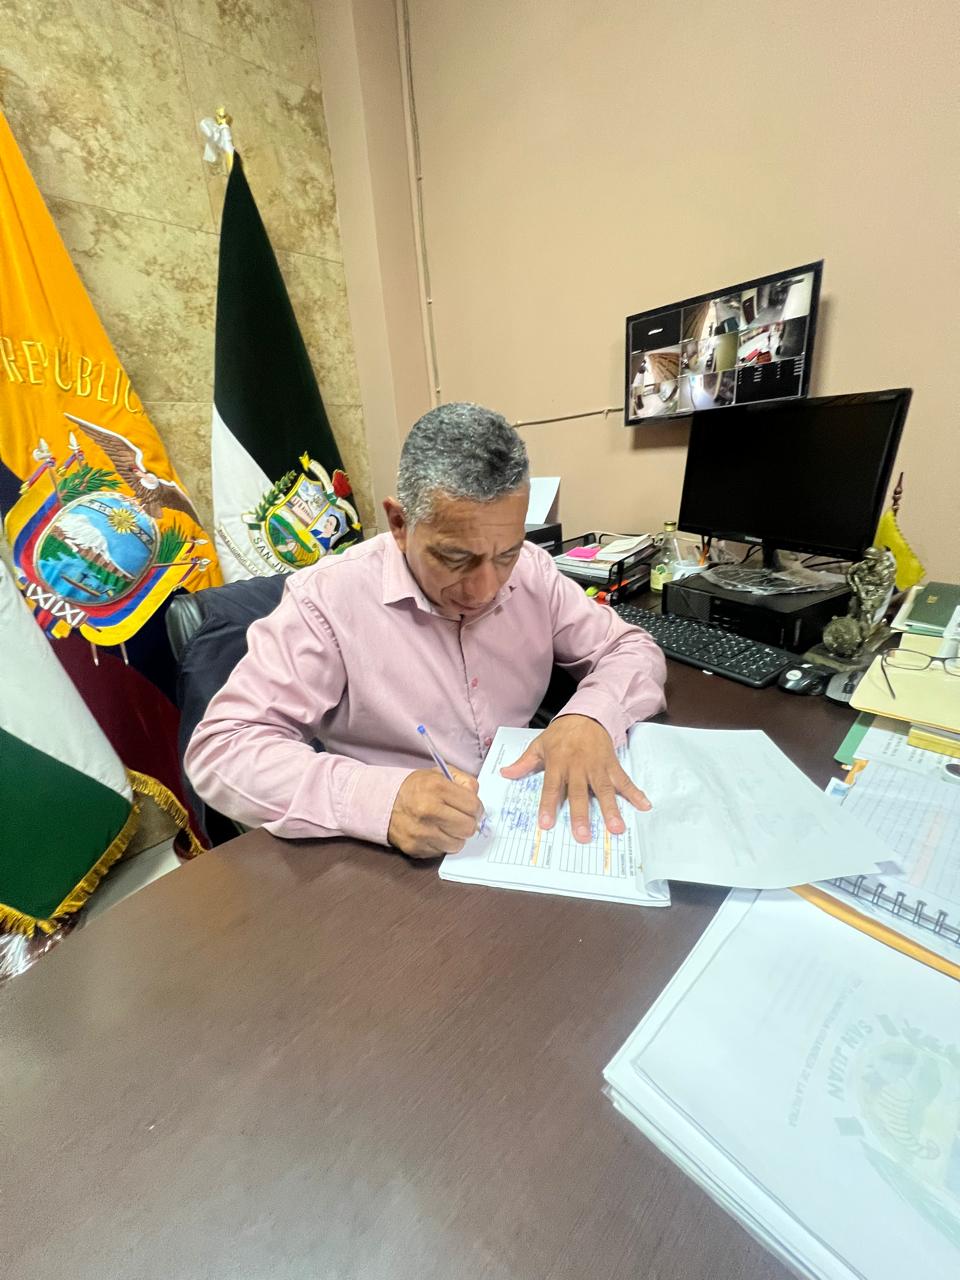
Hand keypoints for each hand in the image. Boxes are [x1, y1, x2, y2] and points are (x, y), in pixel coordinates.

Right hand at [387, 766, 482, 857]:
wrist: (384, 803)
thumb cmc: (416, 788)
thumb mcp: (439, 774)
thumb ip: (463, 781)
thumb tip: (477, 798)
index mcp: (437, 788)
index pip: (473, 806)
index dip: (477, 808)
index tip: (472, 809)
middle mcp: (428, 810)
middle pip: (468, 828)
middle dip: (469, 823)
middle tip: (462, 819)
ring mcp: (421, 832)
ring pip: (457, 844)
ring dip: (456, 836)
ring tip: (448, 827)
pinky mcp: (415, 847)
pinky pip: (441, 852)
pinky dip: (442, 844)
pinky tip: (435, 833)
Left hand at [500, 714, 649, 843]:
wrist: (586, 714)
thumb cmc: (561, 734)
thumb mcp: (539, 745)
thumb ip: (524, 763)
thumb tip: (504, 773)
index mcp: (558, 763)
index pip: (551, 787)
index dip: (548, 805)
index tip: (546, 824)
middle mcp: (578, 767)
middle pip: (579, 793)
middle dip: (581, 815)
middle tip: (583, 835)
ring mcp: (597, 766)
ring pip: (604, 790)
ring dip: (611, 809)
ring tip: (616, 829)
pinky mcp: (612, 764)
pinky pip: (624, 780)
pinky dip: (635, 793)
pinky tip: (645, 806)